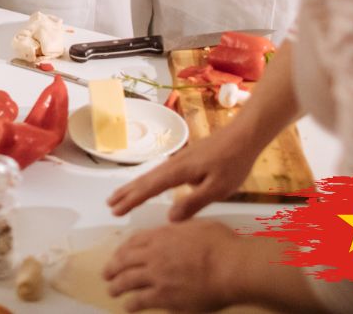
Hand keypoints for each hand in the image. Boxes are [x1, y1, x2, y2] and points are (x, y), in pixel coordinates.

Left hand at [103, 220, 246, 311]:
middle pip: (124, 260)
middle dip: (113, 267)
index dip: (123, 249)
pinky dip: (131, 304)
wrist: (231, 267)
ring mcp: (157, 276)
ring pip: (127, 281)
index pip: (134, 241)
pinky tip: (128, 307)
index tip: (118, 254)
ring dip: (116, 286)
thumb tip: (176, 224)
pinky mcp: (164, 297)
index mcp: (162, 235)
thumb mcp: (199, 226)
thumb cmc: (222, 244)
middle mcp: (154, 254)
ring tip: (112, 290)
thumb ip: (182, 227)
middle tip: (106, 273)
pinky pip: (140, 301)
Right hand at [108, 123, 265, 221]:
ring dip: (134, 186)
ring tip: (121, 196)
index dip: (132, 200)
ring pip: (151, 175)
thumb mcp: (218, 189)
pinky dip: (148, 181)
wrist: (243, 136)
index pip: (149, 188)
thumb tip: (169, 217)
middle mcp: (174, 164)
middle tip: (109, 204)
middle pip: (144, 180)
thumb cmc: (232, 163)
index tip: (115, 210)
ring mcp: (179, 160)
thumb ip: (193, 203)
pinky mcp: (186, 159)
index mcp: (178, 172)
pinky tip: (149, 185)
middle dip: (126, 192)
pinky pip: (160, 173)